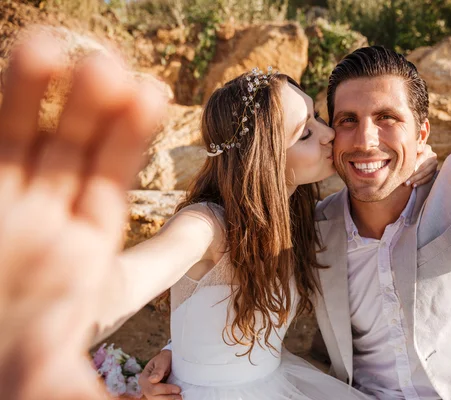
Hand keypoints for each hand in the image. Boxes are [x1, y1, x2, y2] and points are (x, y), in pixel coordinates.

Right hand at [0, 33, 165, 398]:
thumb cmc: (32, 356)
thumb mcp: (105, 310)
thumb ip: (160, 276)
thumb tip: (218, 234)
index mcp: (83, 241)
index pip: (110, 176)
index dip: (129, 133)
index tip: (151, 92)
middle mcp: (44, 214)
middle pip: (72, 149)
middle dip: (92, 106)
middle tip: (115, 66)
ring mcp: (5, 202)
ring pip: (23, 140)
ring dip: (37, 94)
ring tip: (59, 49)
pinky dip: (0, 105)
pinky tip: (21, 65)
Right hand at [139, 350, 181, 399]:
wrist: (167, 359)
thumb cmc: (164, 358)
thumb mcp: (162, 360)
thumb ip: (158, 369)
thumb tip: (152, 379)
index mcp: (144, 378)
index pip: (152, 388)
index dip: (165, 390)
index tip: (178, 389)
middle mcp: (145, 387)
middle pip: (153, 397)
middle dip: (168, 397)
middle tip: (180, 396)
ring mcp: (149, 392)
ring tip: (179, 398)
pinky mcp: (156, 394)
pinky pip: (160, 399)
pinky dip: (167, 399)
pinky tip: (175, 398)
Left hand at [407, 144, 437, 186]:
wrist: (414, 157)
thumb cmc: (409, 151)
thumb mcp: (411, 147)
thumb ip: (414, 147)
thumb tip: (418, 149)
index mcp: (427, 149)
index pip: (422, 156)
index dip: (416, 163)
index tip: (409, 169)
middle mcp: (433, 156)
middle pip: (423, 166)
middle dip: (413, 174)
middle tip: (404, 180)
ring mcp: (434, 165)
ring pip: (425, 173)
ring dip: (415, 179)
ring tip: (406, 184)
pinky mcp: (434, 172)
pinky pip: (428, 179)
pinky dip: (420, 182)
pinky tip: (413, 185)